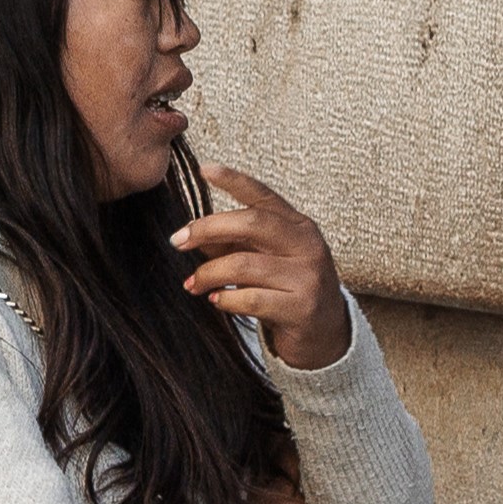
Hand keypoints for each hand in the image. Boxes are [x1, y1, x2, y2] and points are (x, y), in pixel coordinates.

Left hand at [176, 166, 350, 369]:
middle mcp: (308, 245)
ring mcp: (308, 276)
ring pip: (244, 265)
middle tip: (178, 241)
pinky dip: (225, 299)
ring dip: (209, 273)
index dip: (234, 180)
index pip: (264, 196)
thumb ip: (235, 245)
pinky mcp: (302, 308)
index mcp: (299, 226)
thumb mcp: (265, 261)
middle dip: (208, 229)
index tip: (204, 169)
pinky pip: (251, 299)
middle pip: (252, 223)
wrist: (324, 334)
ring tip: (192, 283)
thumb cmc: (287, 290)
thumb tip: (193, 236)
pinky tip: (216, 300)